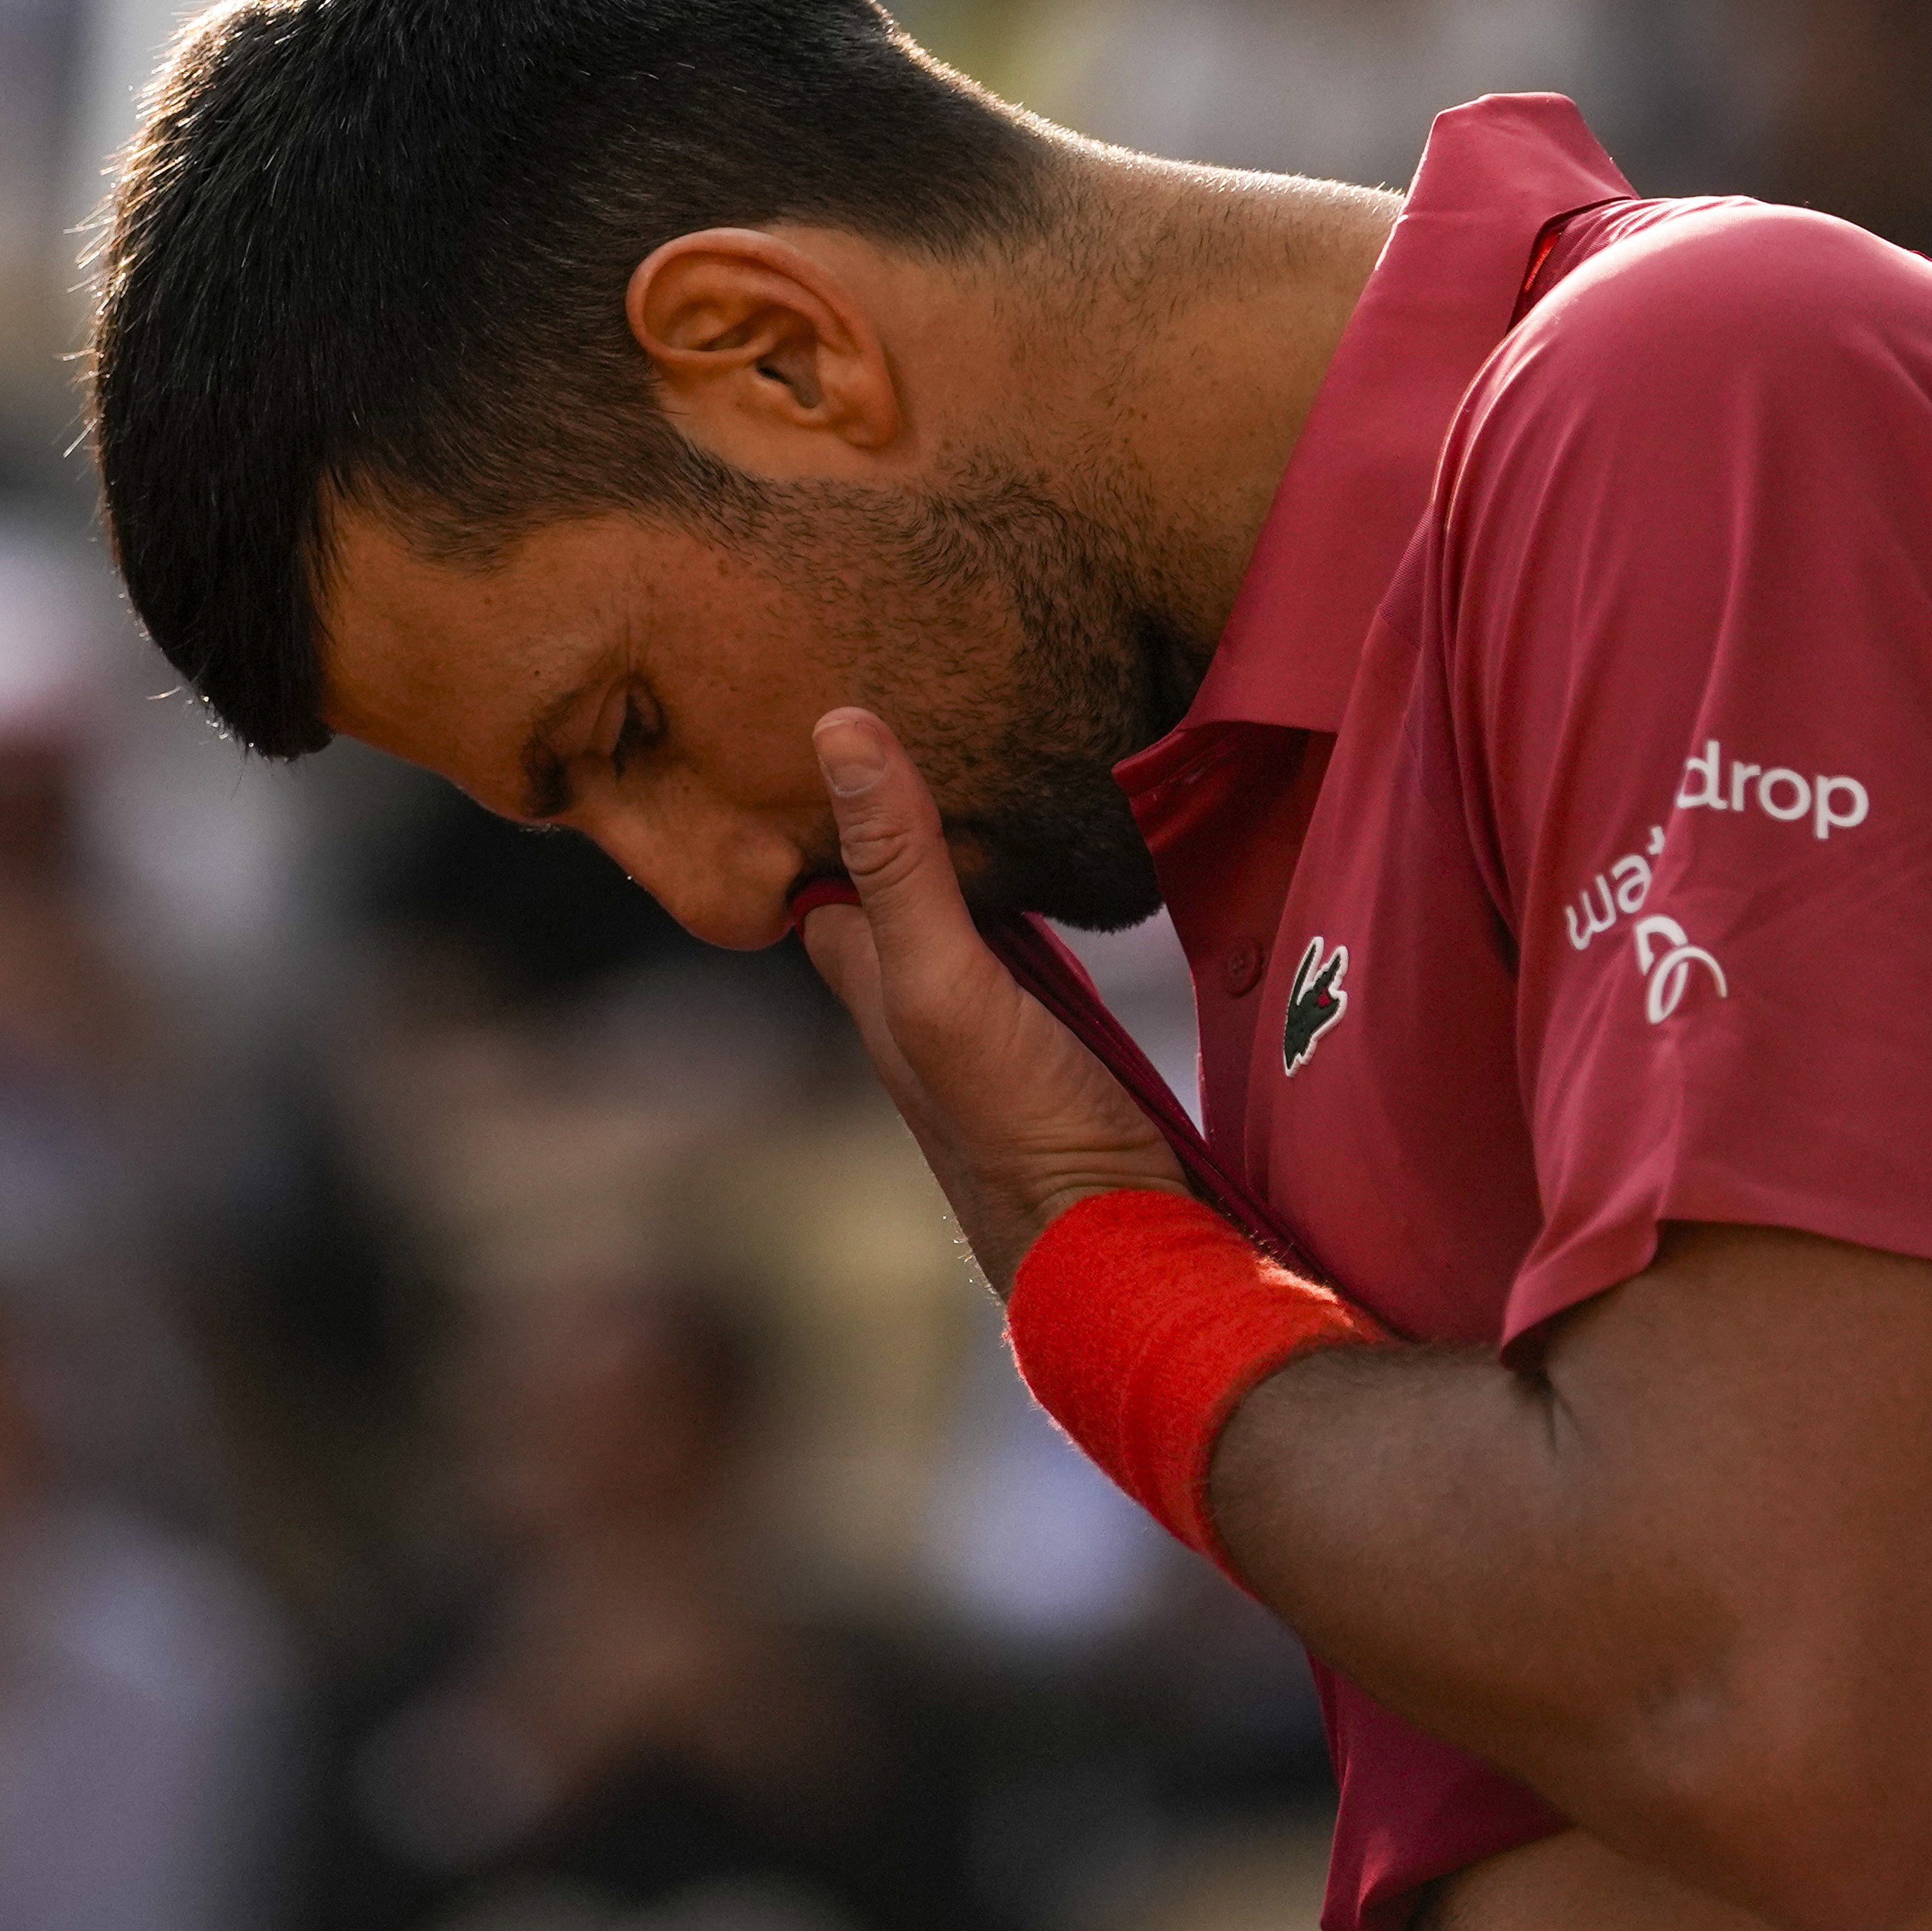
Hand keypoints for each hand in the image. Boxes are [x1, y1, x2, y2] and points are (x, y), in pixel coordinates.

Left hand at [799, 708, 1188, 1291]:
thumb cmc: (1016, 1124)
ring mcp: (982, 1004)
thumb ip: (898, 863)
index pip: (815, 857)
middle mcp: (911, 985)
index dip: (811, 787)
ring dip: (952, 830)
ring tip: (969, 731)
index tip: (816, 692)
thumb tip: (838, 726)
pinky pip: (1018, 923)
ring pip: (951, 894)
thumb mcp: (945, 980)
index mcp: (866, 973)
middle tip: (901, 691)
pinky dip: (1016, 874)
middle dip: (882, 798)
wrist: (1120, 1240)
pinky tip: (1042, 833)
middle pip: (883, 869)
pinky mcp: (1050, 1019)